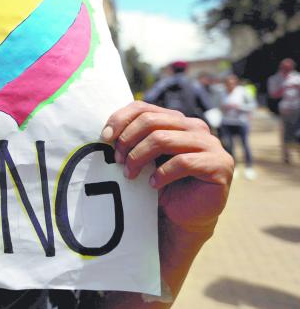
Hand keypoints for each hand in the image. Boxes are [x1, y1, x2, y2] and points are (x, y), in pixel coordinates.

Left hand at [102, 101, 232, 232]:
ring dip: (139, 157)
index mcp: (176, 120)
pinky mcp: (220, 164)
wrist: (182, 216)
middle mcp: (195, 127)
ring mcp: (211, 144)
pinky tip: (153, 184)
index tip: (104, 138)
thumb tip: (107, 132)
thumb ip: (133, 138)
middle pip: (151, 122)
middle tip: (117, 161)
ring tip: (130, 175)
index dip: (120, 120)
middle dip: (128, 141)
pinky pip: (183, 162)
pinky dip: (162, 173)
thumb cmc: (159, 184)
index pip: (143, 108)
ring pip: (163, 139)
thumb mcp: (143, 156)